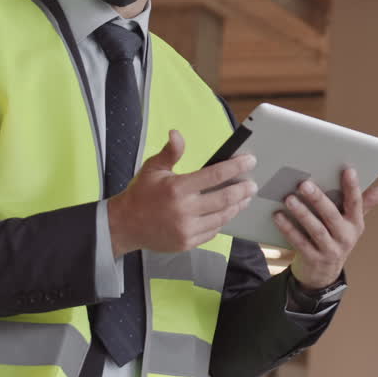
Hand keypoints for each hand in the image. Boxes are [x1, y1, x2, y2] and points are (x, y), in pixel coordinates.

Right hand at [108, 130, 257, 257]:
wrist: (124, 226)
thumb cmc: (140, 194)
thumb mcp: (153, 168)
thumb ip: (170, 152)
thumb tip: (176, 133)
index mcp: (177, 188)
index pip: (214, 175)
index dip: (235, 167)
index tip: (250, 161)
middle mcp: (184, 210)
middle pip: (224, 199)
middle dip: (243, 190)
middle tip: (252, 184)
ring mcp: (186, 229)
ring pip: (222, 217)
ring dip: (237, 206)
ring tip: (245, 198)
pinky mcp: (187, 243)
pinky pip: (213, 231)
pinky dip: (222, 221)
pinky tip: (227, 212)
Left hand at [275, 168, 377, 289]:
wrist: (323, 272)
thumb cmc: (336, 235)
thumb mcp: (352, 220)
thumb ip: (366, 201)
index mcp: (356, 223)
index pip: (357, 203)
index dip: (353, 187)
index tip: (348, 169)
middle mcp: (346, 237)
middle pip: (332, 216)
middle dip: (319, 199)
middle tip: (304, 183)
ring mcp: (330, 250)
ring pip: (316, 230)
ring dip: (302, 213)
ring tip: (289, 198)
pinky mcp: (313, 260)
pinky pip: (300, 242)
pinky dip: (289, 229)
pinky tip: (278, 215)